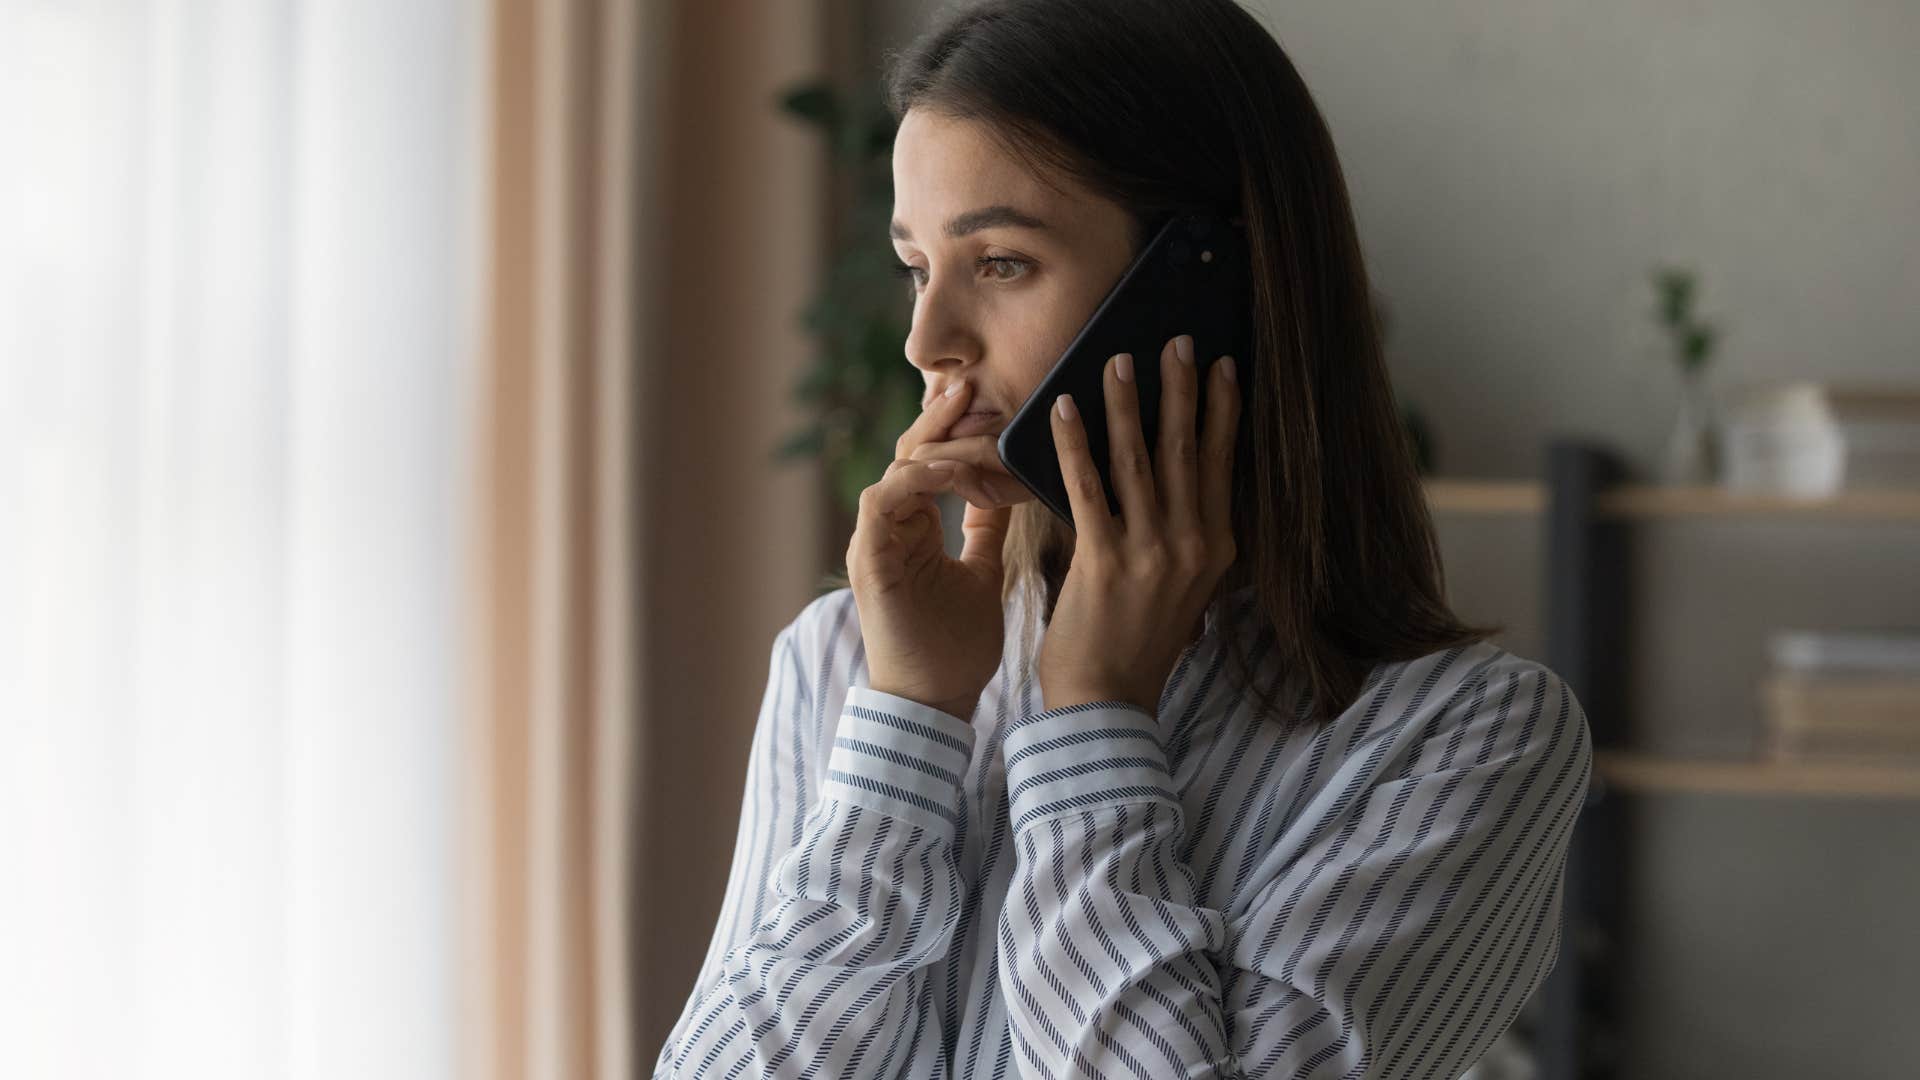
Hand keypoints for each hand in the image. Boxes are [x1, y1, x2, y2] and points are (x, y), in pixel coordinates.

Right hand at [845, 379, 1013, 720]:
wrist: (935, 703)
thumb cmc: (958, 648)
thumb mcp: (983, 572)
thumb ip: (986, 529)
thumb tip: (1007, 488)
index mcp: (913, 528)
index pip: (930, 461)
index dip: (956, 431)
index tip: (993, 404)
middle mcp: (888, 528)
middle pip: (908, 454)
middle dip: (940, 418)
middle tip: (971, 383)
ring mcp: (874, 542)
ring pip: (895, 468)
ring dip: (934, 444)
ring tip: (973, 424)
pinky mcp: (868, 558)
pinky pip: (882, 499)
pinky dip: (917, 480)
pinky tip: (954, 470)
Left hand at [1035, 334, 1240, 715]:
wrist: (1106, 702)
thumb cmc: (1136, 643)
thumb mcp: (1183, 590)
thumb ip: (1185, 538)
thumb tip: (1176, 483)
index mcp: (1216, 549)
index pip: (1223, 464)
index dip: (1223, 410)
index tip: (1224, 365)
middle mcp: (1192, 546)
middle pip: (1187, 450)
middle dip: (1183, 389)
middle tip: (1177, 340)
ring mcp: (1151, 552)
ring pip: (1139, 459)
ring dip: (1128, 403)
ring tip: (1118, 360)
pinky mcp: (1104, 560)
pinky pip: (1086, 487)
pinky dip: (1074, 443)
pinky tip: (1063, 408)